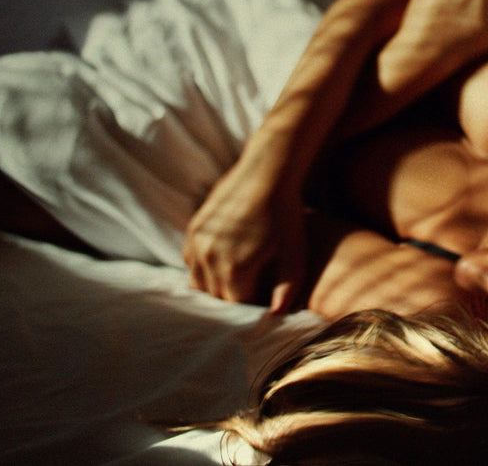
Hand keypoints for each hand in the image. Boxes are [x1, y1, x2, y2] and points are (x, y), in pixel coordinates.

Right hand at [183, 154, 306, 311]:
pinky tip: (225, 263)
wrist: (267, 173)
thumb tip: (276, 315)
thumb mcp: (295, 254)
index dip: (252, 306)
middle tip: (253, 290)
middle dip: (233, 299)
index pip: (236, 307)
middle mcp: (210, 258)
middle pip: (216, 297)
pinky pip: (191, 263)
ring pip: (199, 283)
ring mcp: (197, 242)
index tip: (265, 300)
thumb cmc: (287, 215)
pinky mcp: (193, 230)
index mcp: (235, 269)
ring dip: (216, 286)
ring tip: (239, 279)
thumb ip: (288, 288)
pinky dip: (204, 269)